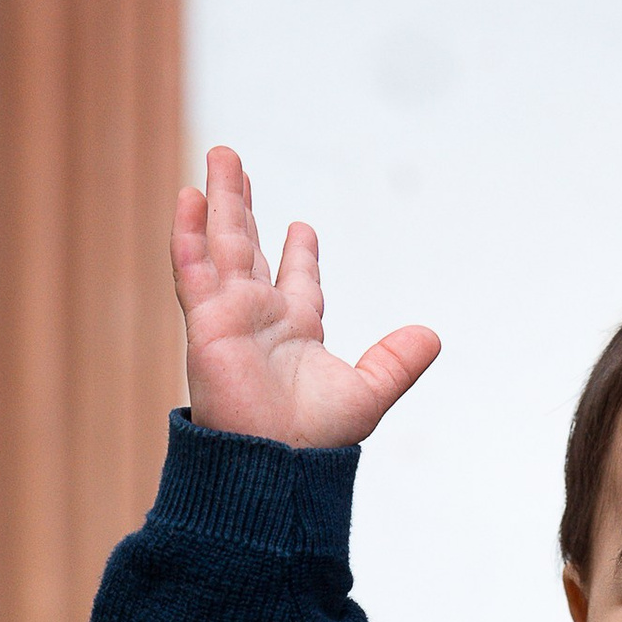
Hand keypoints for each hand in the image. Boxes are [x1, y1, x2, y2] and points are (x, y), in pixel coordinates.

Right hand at [172, 145, 439, 448]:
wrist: (277, 464)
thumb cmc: (316, 441)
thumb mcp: (368, 393)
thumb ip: (396, 362)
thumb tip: (433, 336)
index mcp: (298, 331)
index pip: (298, 280)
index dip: (300, 253)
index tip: (302, 226)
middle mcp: (261, 318)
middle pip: (250, 247)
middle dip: (243, 207)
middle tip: (236, 166)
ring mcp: (231, 315)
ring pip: (223, 244)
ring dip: (219, 200)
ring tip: (219, 156)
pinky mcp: (207, 321)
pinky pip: (194, 268)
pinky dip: (190, 233)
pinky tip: (188, 197)